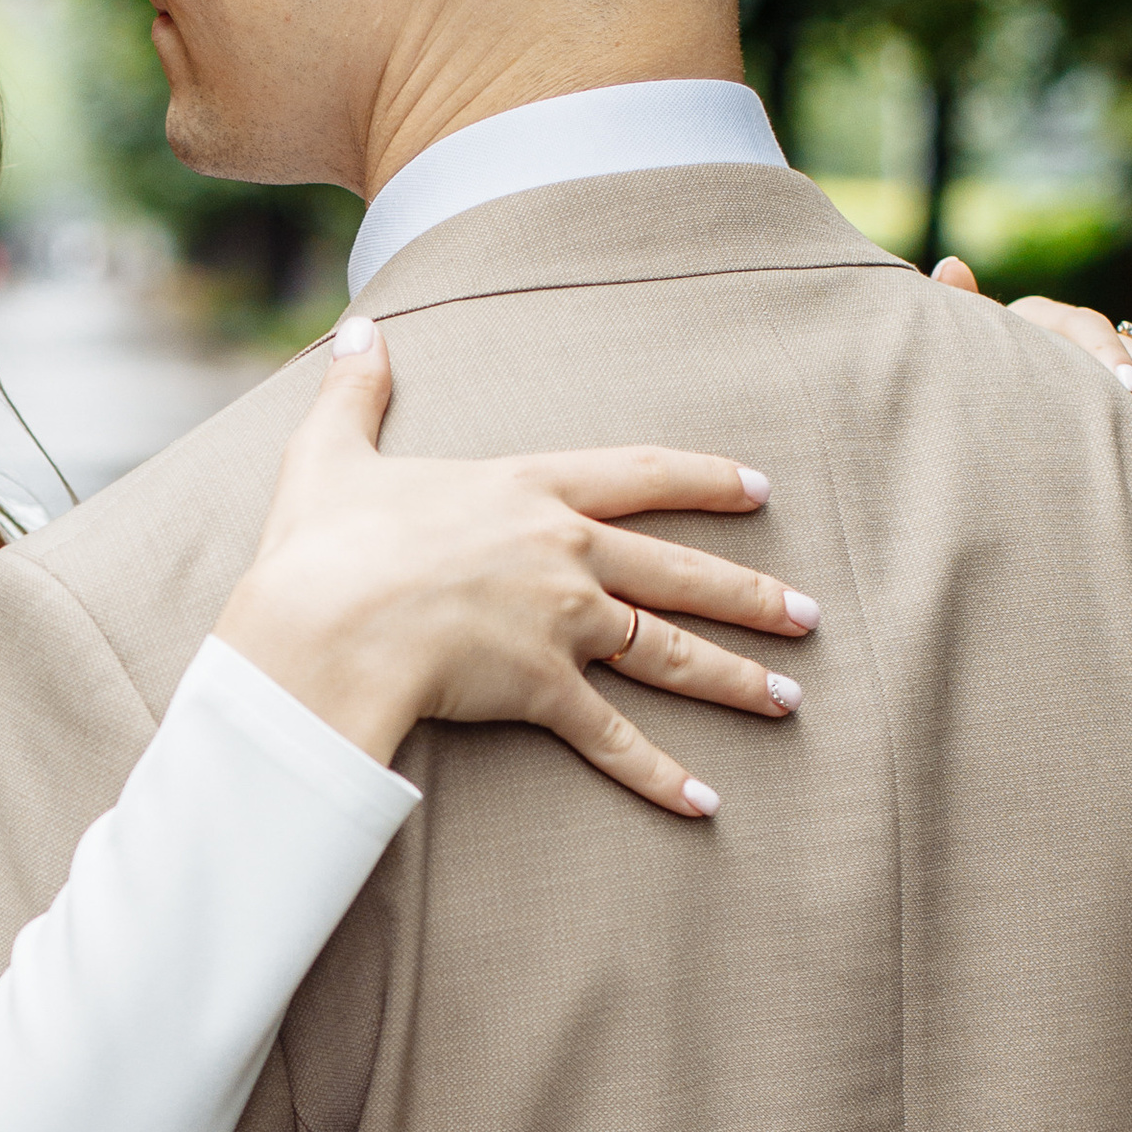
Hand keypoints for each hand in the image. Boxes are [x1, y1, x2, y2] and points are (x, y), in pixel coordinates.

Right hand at [213, 317, 819, 819]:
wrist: (325, 621)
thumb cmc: (324, 543)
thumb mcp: (331, 454)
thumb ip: (355, 393)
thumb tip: (360, 328)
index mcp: (526, 489)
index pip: (638, 474)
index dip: (703, 478)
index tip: (757, 488)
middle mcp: (564, 552)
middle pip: (677, 571)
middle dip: (748, 594)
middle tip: (807, 614)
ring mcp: (562, 623)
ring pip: (668, 652)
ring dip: (734, 677)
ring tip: (788, 696)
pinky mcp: (543, 690)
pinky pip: (614, 739)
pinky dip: (660, 775)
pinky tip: (704, 803)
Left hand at [930, 256, 1131, 459]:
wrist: (991, 403)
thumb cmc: (974, 378)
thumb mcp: (970, 348)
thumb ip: (965, 313)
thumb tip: (951, 264)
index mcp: (1047, 320)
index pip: (1085, 329)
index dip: (1108, 357)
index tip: (1126, 392)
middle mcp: (1091, 336)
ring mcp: (1125, 361)